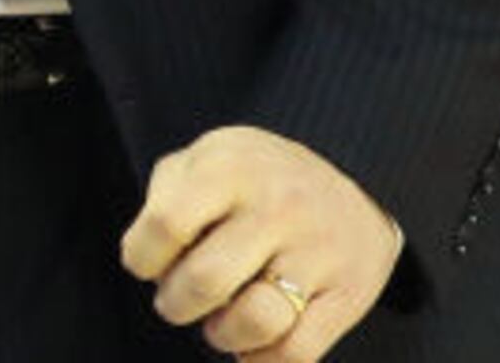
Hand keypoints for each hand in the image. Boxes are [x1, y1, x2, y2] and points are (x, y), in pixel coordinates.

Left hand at [122, 127, 403, 358]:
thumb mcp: (209, 157)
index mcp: (233, 166)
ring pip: (253, 322)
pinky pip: (294, 353)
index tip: (151, 263)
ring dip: (222, 334)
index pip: (166, 224)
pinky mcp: (349, 292)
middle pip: (205, 281)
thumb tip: (146, 253)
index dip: (143, 257)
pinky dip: (262, 360)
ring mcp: (319, 249)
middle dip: (176, 304)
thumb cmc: (258, 180)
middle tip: (183, 297)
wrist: (356, 182)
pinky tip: (255, 341)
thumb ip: (165, 193)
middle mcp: (279, 204)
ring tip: (224, 318)